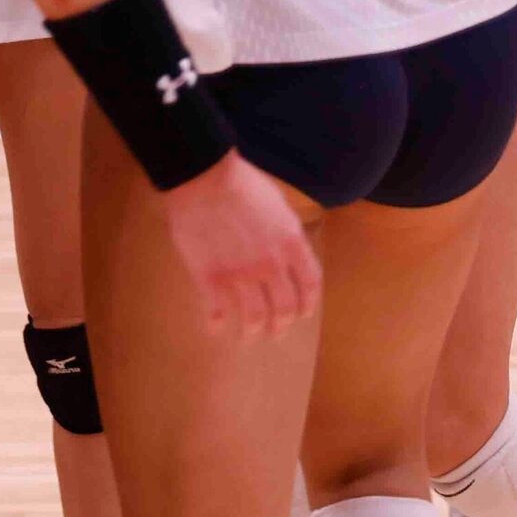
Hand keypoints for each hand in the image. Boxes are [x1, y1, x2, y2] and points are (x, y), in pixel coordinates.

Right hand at [158, 152, 322, 336]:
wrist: (206, 179)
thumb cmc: (242, 183)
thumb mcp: (278, 205)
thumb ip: (286, 232)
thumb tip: (289, 248)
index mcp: (292, 244)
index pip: (310, 285)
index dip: (308, 304)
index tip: (302, 313)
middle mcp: (271, 265)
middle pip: (284, 309)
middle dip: (281, 325)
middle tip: (275, 331)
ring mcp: (241, 275)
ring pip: (254, 319)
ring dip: (252, 333)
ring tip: (247, 336)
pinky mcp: (211, 279)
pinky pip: (216, 314)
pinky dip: (216, 326)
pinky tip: (214, 328)